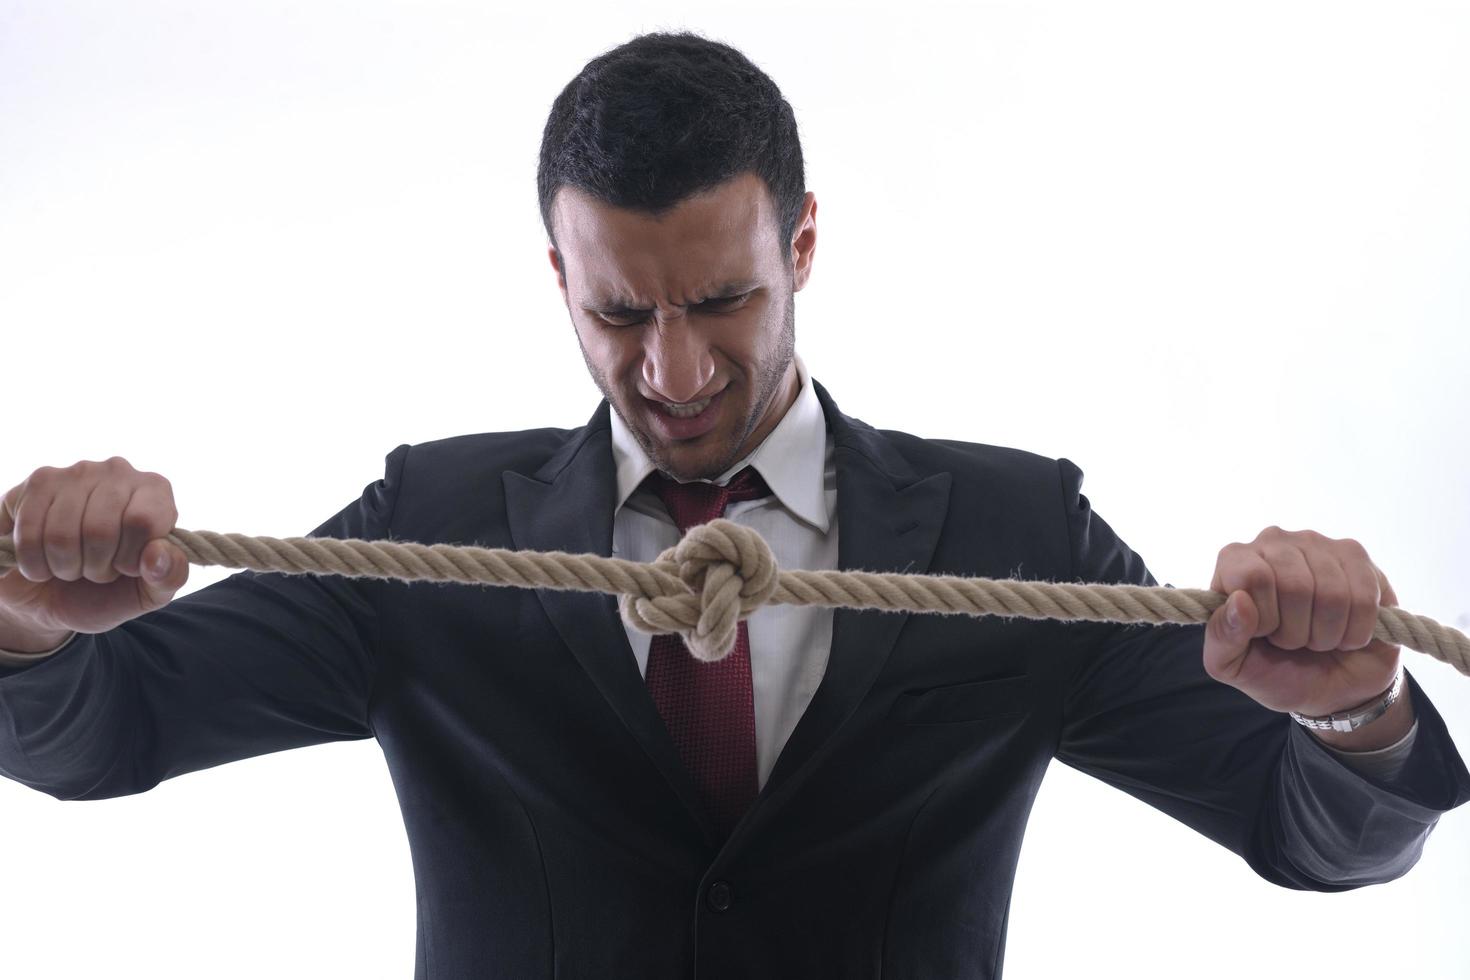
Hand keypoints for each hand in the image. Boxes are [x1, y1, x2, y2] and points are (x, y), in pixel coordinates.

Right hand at [0, 457, 189, 638]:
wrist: (55, 597)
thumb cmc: (111, 590)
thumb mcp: (150, 592)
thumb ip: (169, 576)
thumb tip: (157, 556)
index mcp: (156, 491)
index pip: (142, 521)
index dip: (129, 558)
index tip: (126, 567)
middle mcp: (117, 471)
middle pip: (100, 530)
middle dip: (95, 567)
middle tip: (95, 569)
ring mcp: (73, 473)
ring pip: (61, 535)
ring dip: (64, 568)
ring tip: (72, 564)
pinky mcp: (35, 485)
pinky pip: (28, 536)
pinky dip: (35, 565)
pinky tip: (43, 561)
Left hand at [1202, 526, 1400, 718]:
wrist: (1331, 687)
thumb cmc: (1275, 669)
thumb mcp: (1233, 665)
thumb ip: (1222, 638)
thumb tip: (1239, 601)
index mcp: (1234, 562)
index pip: (1252, 576)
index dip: (1264, 617)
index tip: (1264, 633)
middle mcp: (1273, 541)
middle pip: (1293, 584)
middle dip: (1295, 631)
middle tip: (1293, 641)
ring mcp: (1317, 543)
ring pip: (1332, 593)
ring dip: (1326, 634)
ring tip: (1318, 638)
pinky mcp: (1357, 556)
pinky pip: (1365, 597)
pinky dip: (1356, 632)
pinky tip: (1346, 633)